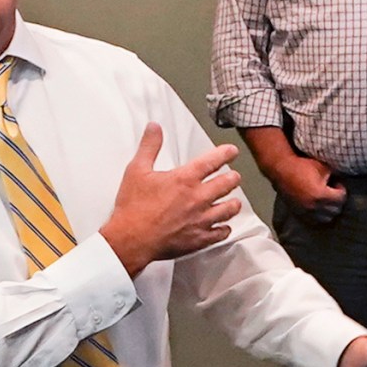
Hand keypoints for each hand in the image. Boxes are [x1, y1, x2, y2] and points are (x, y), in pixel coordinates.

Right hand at [102, 124, 243, 275]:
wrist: (131, 239)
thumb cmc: (133, 207)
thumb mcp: (137, 170)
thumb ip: (149, 146)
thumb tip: (154, 128)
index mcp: (185, 179)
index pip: (212, 161)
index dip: (225, 154)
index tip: (232, 152)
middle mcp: (198, 198)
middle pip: (227, 184)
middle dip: (233, 178)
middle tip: (234, 176)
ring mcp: (201, 219)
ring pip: (229, 209)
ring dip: (233, 203)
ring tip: (234, 201)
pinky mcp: (200, 239)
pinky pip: (221, 233)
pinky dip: (225, 228)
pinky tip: (224, 227)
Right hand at [267, 151, 348, 224]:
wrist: (281, 170)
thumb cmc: (302, 166)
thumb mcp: (323, 167)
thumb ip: (337, 175)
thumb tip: (346, 178)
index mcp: (321, 195)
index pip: (341, 198)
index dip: (341, 189)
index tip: (336, 183)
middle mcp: (314, 207)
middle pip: (336, 210)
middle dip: (337, 200)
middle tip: (332, 191)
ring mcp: (306, 212)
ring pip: (327, 218)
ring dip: (329, 210)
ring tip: (326, 199)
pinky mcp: (299, 214)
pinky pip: (315, 221)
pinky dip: (319, 215)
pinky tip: (317, 204)